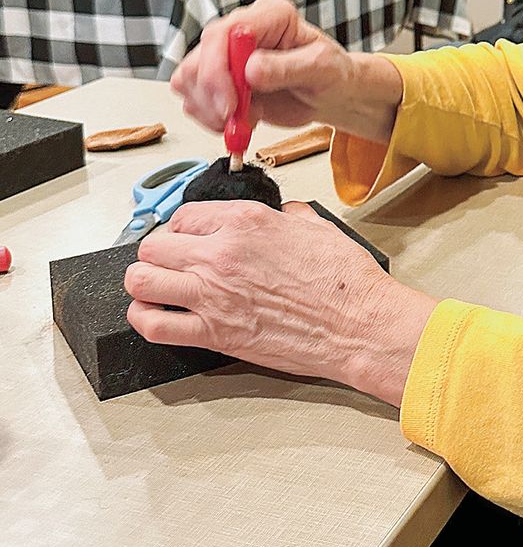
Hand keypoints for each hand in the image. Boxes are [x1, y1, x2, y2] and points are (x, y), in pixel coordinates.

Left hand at [124, 198, 437, 405]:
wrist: (356, 324)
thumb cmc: (344, 280)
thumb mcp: (317, 227)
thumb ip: (289, 215)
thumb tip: (283, 213)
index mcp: (245, 222)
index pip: (184, 216)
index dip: (183, 228)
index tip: (188, 239)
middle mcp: (221, 253)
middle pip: (153, 246)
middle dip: (158, 254)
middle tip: (171, 264)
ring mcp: (212, 294)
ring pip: (141, 281)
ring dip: (144, 283)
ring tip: (156, 288)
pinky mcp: (213, 333)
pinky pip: (154, 325)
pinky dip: (145, 319)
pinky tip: (155, 315)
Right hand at [171, 0, 402, 140]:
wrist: (329, 94)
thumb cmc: (331, 74)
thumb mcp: (322, 69)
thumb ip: (287, 68)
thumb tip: (251, 70)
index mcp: (270, 15)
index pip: (226, 32)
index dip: (220, 70)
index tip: (233, 103)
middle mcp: (241, 30)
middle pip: (199, 56)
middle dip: (212, 95)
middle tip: (234, 119)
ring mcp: (226, 54)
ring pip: (188, 78)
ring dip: (209, 109)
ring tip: (243, 120)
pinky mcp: (218, 79)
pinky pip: (193, 98)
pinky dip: (209, 118)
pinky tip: (238, 122)